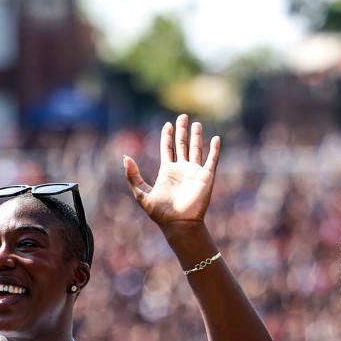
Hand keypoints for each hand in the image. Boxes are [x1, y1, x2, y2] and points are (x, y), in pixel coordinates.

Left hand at [123, 114, 218, 229]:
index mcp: (167, 171)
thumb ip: (133, 176)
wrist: (179, 224)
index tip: (167, 124)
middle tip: (182, 116)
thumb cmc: (160, 213)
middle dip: (182, 131)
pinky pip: (211, 160)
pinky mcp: (206, 177)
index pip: (167, 148)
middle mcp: (182, 169)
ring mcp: (194, 172)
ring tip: (196, 124)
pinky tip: (215, 138)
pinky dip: (214, 149)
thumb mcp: (142, 194)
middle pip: (182, 145)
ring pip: (196, 149)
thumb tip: (125, 157)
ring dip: (197, 136)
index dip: (167, 136)